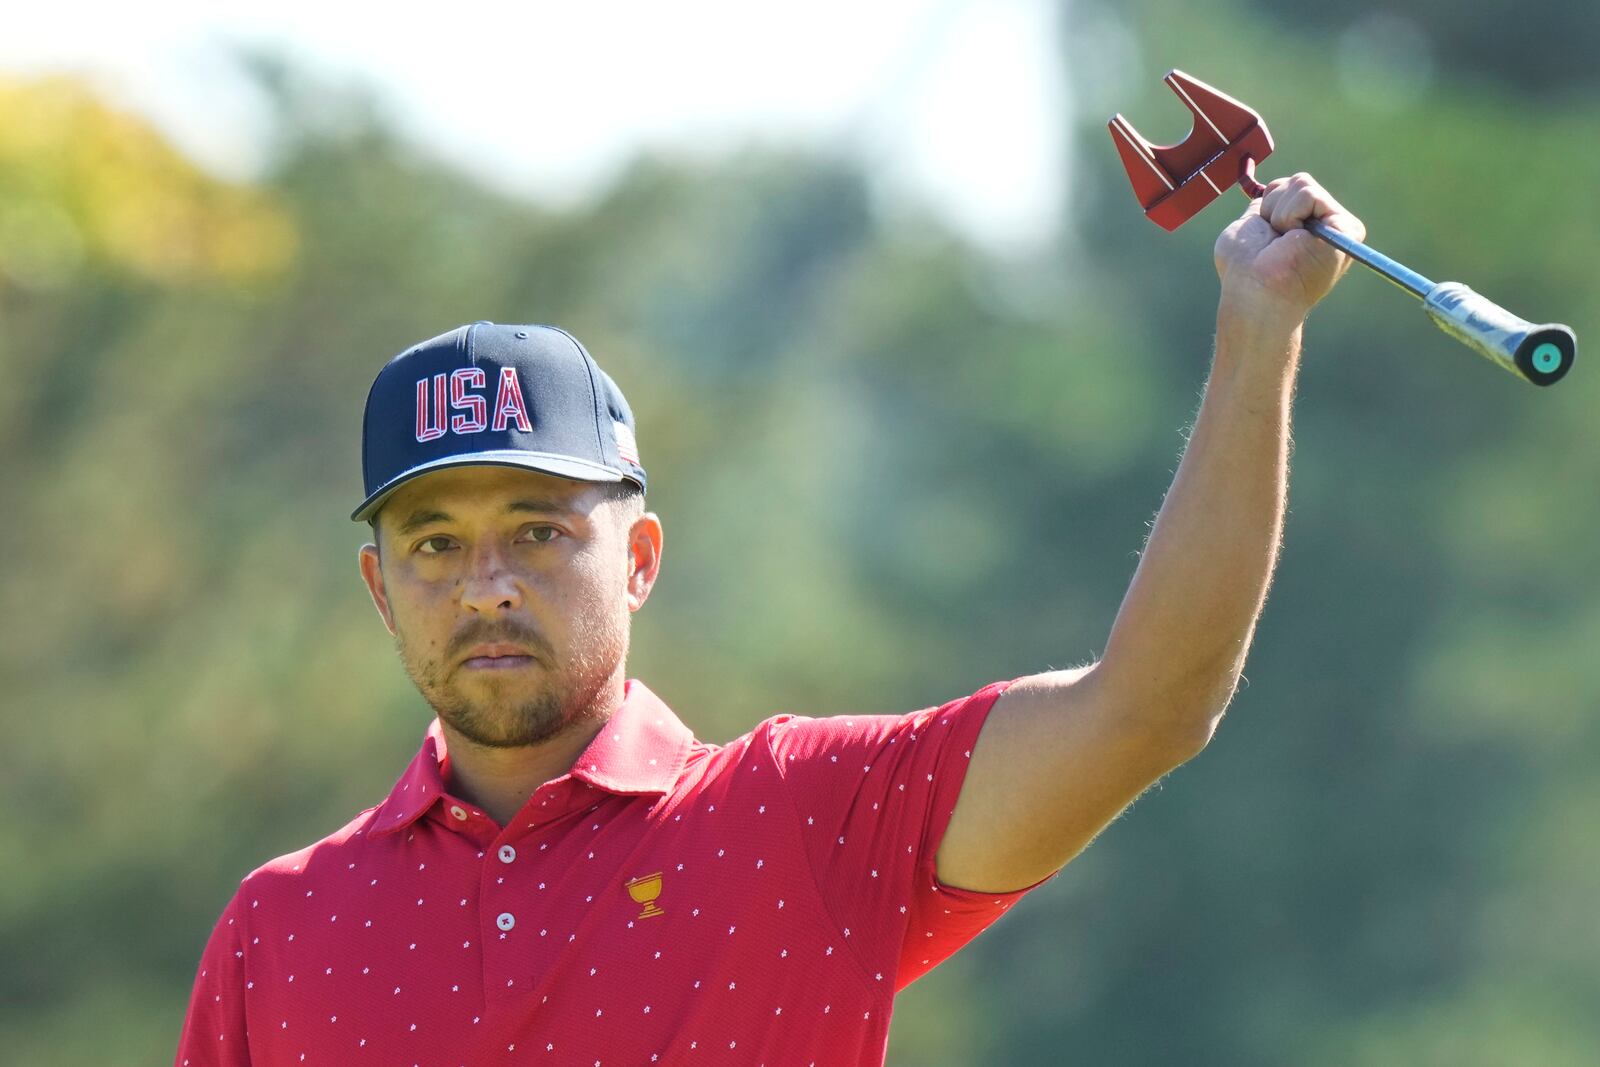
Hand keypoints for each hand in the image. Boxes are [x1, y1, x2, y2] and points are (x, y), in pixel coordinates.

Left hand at [1213, 172, 1365, 332]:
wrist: (1255, 293)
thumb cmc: (1245, 271)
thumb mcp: (1247, 230)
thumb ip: (1263, 210)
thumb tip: (1269, 191)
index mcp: (1306, 226)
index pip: (1285, 189)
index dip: (1267, 207)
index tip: (1266, 241)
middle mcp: (1327, 225)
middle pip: (1295, 182)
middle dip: (1272, 207)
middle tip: (1274, 243)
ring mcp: (1340, 227)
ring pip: (1302, 183)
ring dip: (1279, 213)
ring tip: (1283, 244)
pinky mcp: (1347, 228)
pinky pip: (1309, 193)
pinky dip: (1289, 214)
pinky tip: (1292, 240)